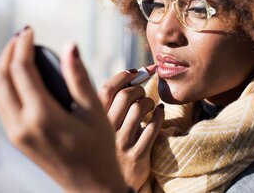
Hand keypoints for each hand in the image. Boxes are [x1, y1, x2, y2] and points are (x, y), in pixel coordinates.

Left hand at [0, 27, 127, 192]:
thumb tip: (70, 45)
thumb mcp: (94, 110)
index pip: (21, 70)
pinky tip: (21, 76)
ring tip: (20, 52)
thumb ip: (79, 76)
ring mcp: (16, 134)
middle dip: (9, 52)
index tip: (31, 30)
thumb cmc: (99, 148)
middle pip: (1, 78)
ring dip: (4, 67)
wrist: (91, 185)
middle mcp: (22, 125)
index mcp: (42, 116)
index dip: (24, 45)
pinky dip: (5, 84)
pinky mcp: (17, 139)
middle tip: (23, 36)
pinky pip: (1, 105)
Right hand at [98, 68, 164, 190]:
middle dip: (138, 88)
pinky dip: (159, 115)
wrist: (111, 184)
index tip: (134, 71)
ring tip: (150, 104)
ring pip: (139, 109)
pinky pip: (153, 127)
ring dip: (149, 101)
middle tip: (142, 91)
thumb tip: (133, 73)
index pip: (106, 89)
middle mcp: (105, 131)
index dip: (122, 76)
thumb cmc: (112, 145)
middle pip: (125, 95)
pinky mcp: (136, 155)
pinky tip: (159, 113)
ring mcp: (121, 144)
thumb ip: (111, 104)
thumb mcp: (104, 125)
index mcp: (94, 120)